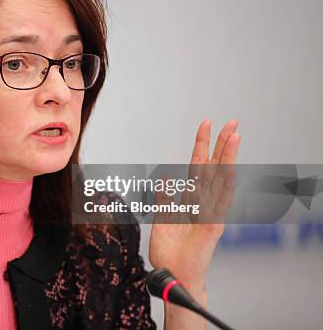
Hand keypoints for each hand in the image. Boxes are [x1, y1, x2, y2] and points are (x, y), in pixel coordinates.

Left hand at [149, 119, 239, 328]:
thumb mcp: (162, 219)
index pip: (198, 167)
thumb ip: (164, 198)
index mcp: (192, 200)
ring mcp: (210, 213)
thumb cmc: (171, 252)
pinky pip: (219, 201)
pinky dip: (224, 184)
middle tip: (232, 121)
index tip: (205, 125)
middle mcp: (204, 203)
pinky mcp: (212, 226)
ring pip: (221, 179)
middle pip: (214, 168)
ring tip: (234, 135)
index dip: (201, 146)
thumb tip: (163, 178)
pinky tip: (229, 167)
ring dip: (227, 157)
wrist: (173, 276)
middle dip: (221, 144)